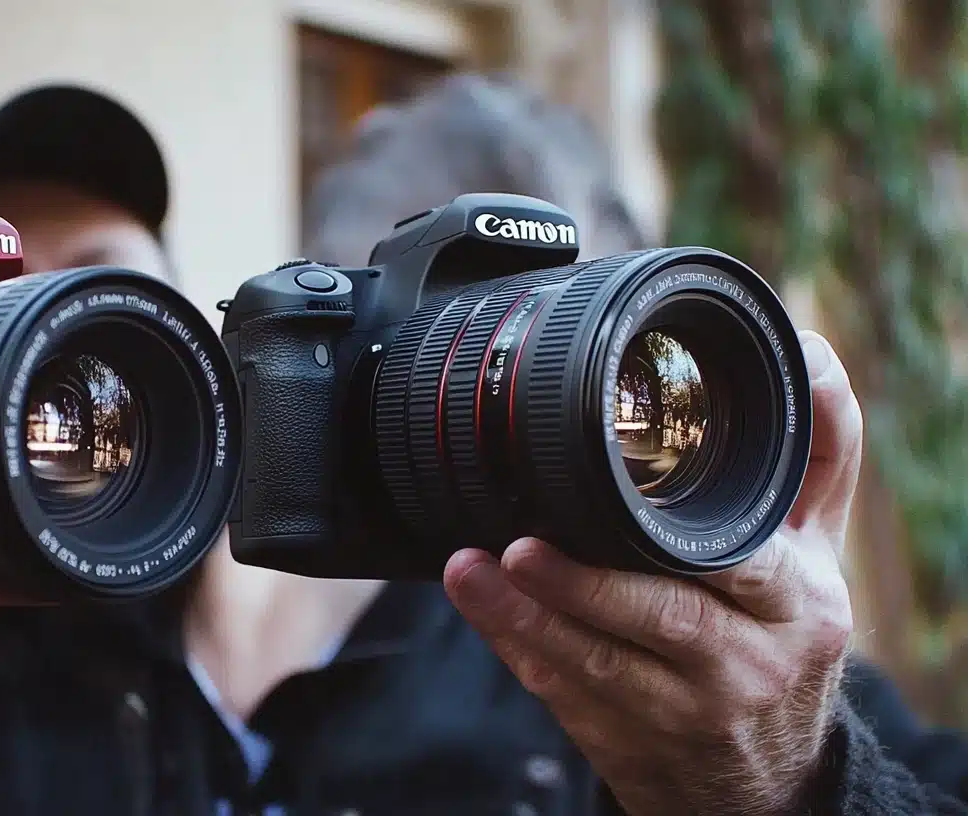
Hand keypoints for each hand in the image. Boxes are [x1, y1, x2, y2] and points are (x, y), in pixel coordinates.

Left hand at [444, 330, 860, 815]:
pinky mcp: (626, 739)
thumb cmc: (780, 632)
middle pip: (666, 619)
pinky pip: (564, 693)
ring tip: (473, 570)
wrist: (768, 775)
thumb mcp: (817, 551)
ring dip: (531, 617)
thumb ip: (818, 453)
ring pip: (602, 664)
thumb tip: (808, 351)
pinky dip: (518, 647)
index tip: (615, 492)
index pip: (747, 562)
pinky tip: (479, 606)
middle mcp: (746, 660)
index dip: (682, 537)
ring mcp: (683, 708)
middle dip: (589, 586)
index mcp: (796, 603)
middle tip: (518, 546)